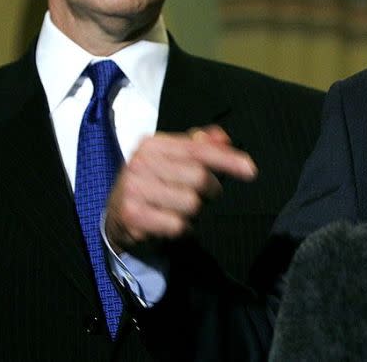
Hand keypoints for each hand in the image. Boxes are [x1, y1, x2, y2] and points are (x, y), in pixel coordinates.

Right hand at [105, 125, 256, 253]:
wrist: (115, 216)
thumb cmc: (152, 183)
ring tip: (176, 209)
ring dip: (192, 212)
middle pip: (199, 178)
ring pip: (191, 203)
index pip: (199, 150)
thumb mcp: (171, 159)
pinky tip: (168, 223)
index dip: (227, 160)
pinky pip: (177, 224)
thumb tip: (224, 138)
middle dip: (208, 191)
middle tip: (196, 196)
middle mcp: (140, 163)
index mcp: (152, 144)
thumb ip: (199, 146)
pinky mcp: (132, 216)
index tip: (250, 170)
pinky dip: (181, 228)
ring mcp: (133, 189)